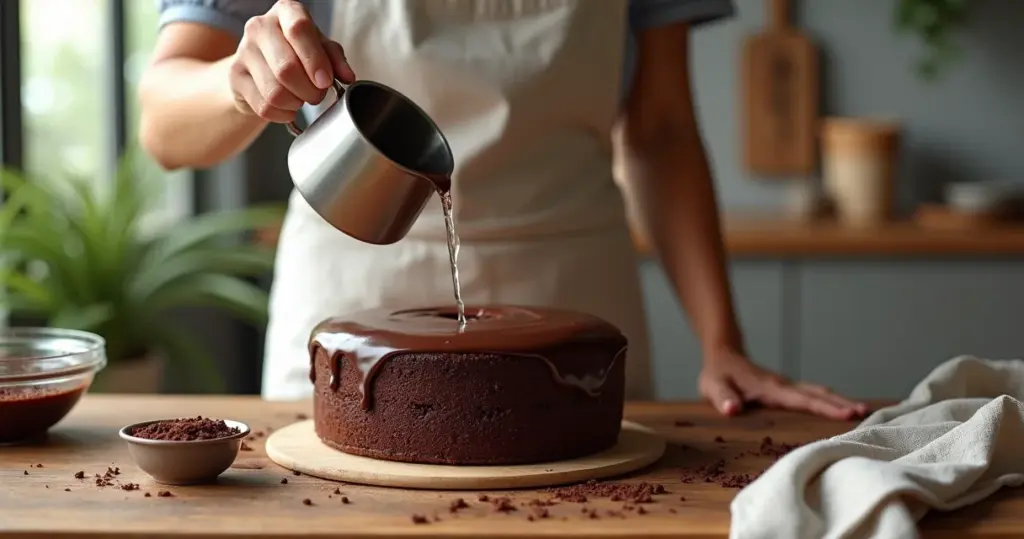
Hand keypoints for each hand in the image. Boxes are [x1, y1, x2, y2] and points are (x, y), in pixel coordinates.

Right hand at [228, 0, 355, 122]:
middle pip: (286, 68)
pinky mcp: (235, 76)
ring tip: (301, 99)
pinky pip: (263, 106)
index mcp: (286, 12)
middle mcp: (260, 26)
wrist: (260, 65)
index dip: (315, 60)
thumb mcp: (320, 48)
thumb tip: (347, 76)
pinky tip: (287, 108)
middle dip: (309, 90)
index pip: (299, 29)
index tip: (325, 81)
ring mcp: (243, 50)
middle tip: (317, 95)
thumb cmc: (296, 52)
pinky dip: (282, 114)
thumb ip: (335, 59)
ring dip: (296, 103)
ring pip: (274, 92)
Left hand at [698, 346, 868, 420]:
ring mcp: (786, 385)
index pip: (801, 399)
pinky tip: (841, 407)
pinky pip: (812, 394)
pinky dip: (829, 400)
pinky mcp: (786, 388)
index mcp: (770, 387)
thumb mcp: (713, 386)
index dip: (824, 407)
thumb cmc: (717, 373)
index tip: (846, 414)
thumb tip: (732, 409)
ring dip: (839, 401)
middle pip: (817, 394)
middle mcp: (783, 385)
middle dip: (841, 404)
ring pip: (817, 392)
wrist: (723, 354)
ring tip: (862, 411)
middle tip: (865, 413)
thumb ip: (723, 397)